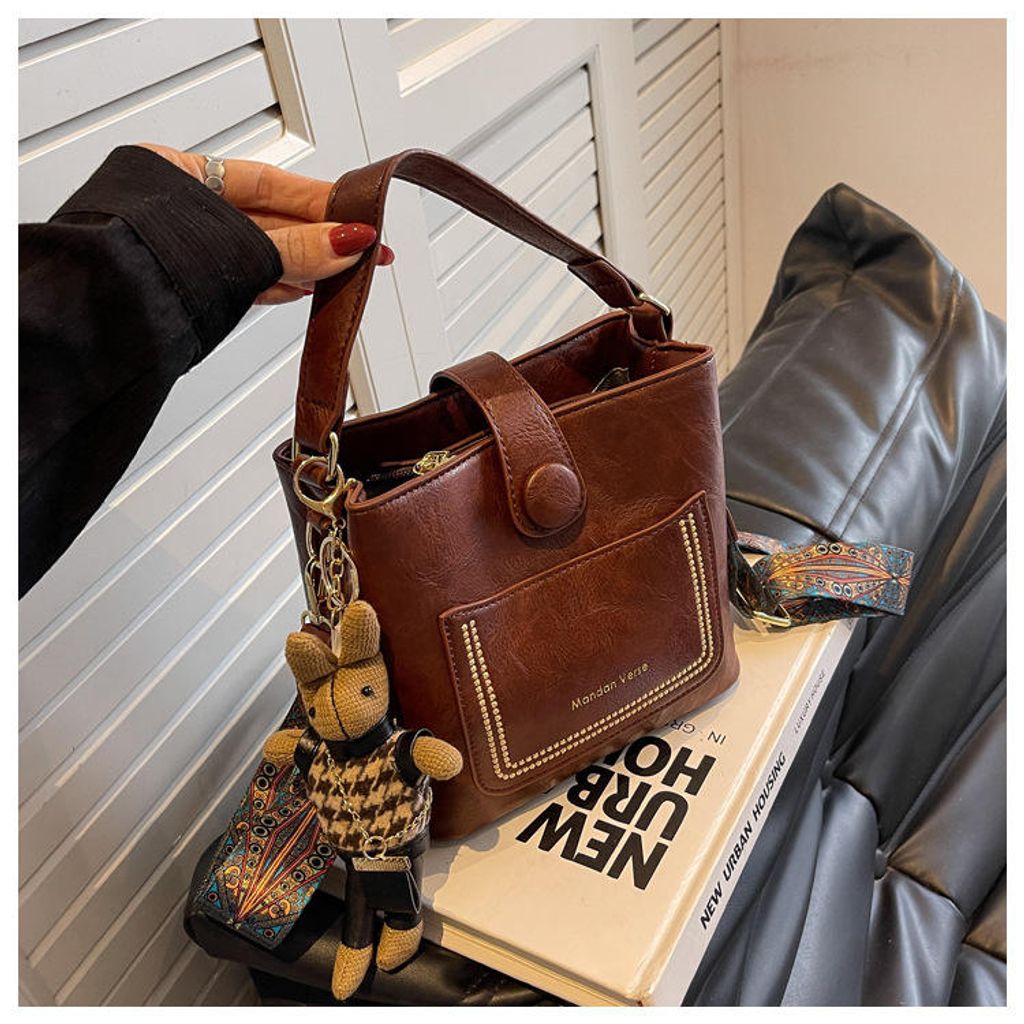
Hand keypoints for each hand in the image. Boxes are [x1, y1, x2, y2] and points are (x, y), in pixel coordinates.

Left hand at [137, 144, 393, 304]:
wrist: (102, 322)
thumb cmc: (139, 266)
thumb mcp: (237, 248)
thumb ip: (296, 248)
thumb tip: (347, 240)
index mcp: (175, 173)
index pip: (266, 182)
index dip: (319, 202)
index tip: (358, 217)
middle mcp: (179, 209)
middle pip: (268, 219)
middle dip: (319, 236)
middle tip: (365, 248)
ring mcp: (184, 251)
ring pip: (259, 253)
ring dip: (306, 264)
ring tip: (346, 270)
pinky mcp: (190, 290)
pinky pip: (245, 280)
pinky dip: (278, 284)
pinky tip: (307, 289)